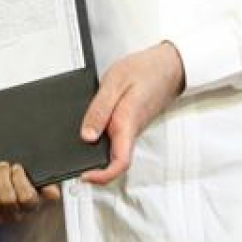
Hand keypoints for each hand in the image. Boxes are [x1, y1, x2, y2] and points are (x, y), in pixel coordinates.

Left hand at [0, 161, 58, 224]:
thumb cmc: (22, 192)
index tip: (17, 167)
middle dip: (3, 177)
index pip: (27, 198)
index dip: (20, 180)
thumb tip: (53, 192)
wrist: (3, 207)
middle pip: (7, 200)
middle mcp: (14, 217)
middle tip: (2, 165)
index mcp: (30, 208)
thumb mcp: (38, 188)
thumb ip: (46, 187)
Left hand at [79, 42, 185, 185]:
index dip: (102, 176)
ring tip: (76, 142)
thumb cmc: (146, 70)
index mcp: (127, 125)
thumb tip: (86, 135)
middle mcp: (131, 131)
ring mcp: (132, 128)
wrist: (169, 65)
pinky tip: (89, 126)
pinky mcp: (131, 123)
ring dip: (96, 152)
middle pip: (114, 161)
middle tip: (72, 162)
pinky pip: (115, 137)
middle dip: (93, 167)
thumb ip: (99, 110)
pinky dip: (101, 137)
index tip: (84, 176)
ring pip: (114, 150)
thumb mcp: (114, 83)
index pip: (120, 164)